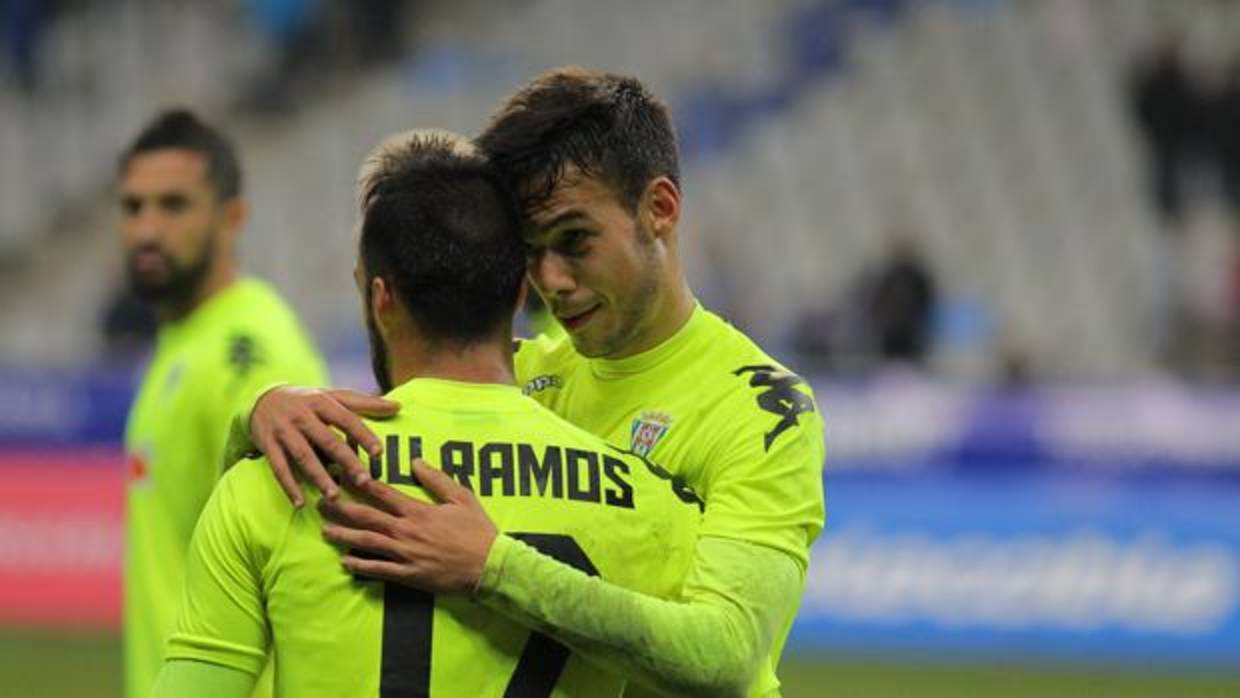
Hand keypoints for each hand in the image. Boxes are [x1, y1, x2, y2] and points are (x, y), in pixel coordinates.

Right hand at [251, 385, 399, 505]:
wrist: (263, 398)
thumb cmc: (307, 400)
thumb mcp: (333, 396)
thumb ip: (364, 403)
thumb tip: (398, 407)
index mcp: (322, 402)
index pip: (347, 419)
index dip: (363, 435)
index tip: (379, 453)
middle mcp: (302, 415)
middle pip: (327, 440)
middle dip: (346, 461)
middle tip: (363, 481)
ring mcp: (283, 431)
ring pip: (303, 456)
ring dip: (319, 477)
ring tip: (335, 495)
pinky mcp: (268, 445)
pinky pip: (279, 468)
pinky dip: (289, 486)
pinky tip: (300, 503)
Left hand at [320, 459, 497, 593]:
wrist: (489, 565)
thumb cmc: (478, 531)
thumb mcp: (462, 498)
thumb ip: (437, 479)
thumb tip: (416, 461)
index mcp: (418, 511)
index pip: (382, 493)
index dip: (359, 483)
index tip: (341, 474)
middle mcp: (406, 531)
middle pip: (366, 517)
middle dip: (341, 508)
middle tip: (322, 502)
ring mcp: (405, 554)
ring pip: (366, 542)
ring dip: (343, 535)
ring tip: (325, 530)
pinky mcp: (408, 575)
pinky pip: (378, 570)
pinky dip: (360, 565)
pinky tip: (345, 561)